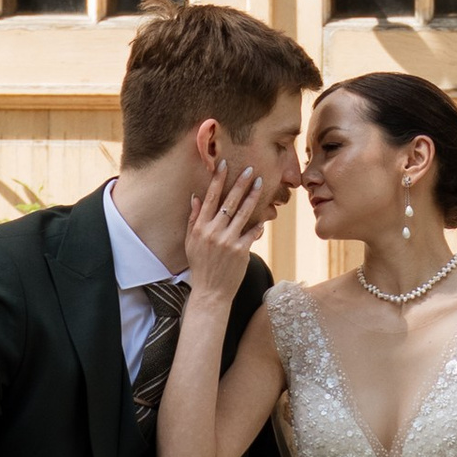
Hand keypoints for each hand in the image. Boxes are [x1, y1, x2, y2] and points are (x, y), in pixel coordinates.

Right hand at [180, 156, 271, 306]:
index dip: (217, 180)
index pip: (210, 198)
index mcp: (200, 228)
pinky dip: (258, 224)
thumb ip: (194, 219)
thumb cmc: (200, 266)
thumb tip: (196, 197)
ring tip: (259, 183)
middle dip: (240, 183)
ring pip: (243, 213)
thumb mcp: (191, 242)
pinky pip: (252, 232)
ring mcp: (228, 241)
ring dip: (252, 196)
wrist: (211, 291)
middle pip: (229, 202)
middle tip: (249, 169)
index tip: (223, 164)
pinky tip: (265, 217)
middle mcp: (214, 231)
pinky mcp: (241, 251)